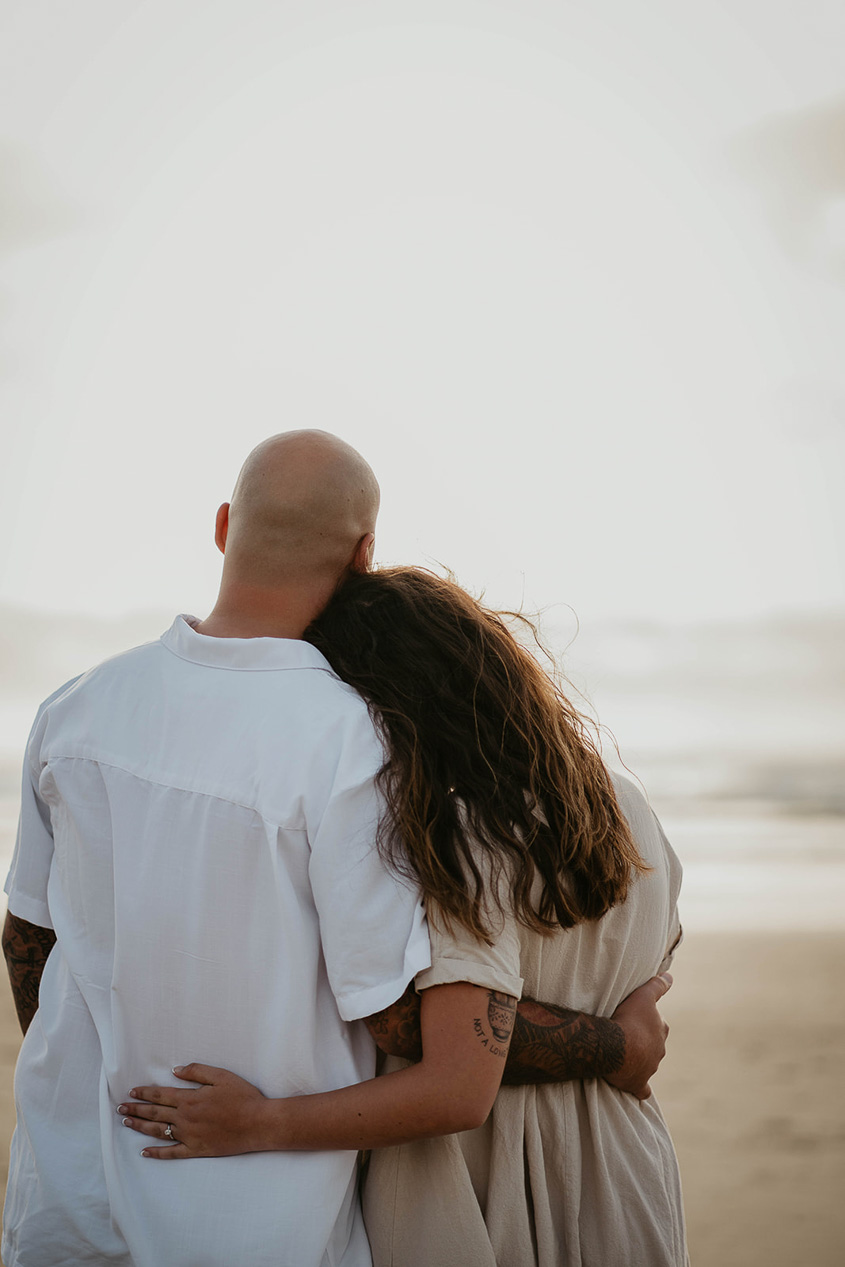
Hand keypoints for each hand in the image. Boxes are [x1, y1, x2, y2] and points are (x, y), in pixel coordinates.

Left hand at [118, 1063, 268, 1158]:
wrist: (258, 1123)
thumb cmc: (243, 1097)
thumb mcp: (222, 1076)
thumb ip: (197, 1071)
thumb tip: (176, 1070)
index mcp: (190, 1098)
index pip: (160, 1094)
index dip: (144, 1092)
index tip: (131, 1092)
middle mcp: (185, 1118)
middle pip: (155, 1113)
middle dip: (136, 1109)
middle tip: (120, 1108)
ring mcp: (189, 1136)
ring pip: (159, 1131)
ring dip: (141, 1127)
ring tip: (127, 1123)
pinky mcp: (196, 1150)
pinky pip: (172, 1153)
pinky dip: (156, 1153)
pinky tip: (145, 1152)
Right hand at [604, 973, 671, 1100]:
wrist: (615, 1046)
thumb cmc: (629, 1019)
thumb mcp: (644, 996)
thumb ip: (658, 986)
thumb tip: (670, 976)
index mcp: (661, 1031)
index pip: (658, 1025)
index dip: (647, 1021)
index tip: (635, 1018)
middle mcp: (659, 1051)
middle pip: (653, 1045)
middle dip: (643, 1042)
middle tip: (626, 1035)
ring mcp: (649, 1068)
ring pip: (647, 1064)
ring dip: (638, 1061)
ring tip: (623, 1055)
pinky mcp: (638, 1083)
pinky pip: (642, 1089)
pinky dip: (640, 1087)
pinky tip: (634, 1084)